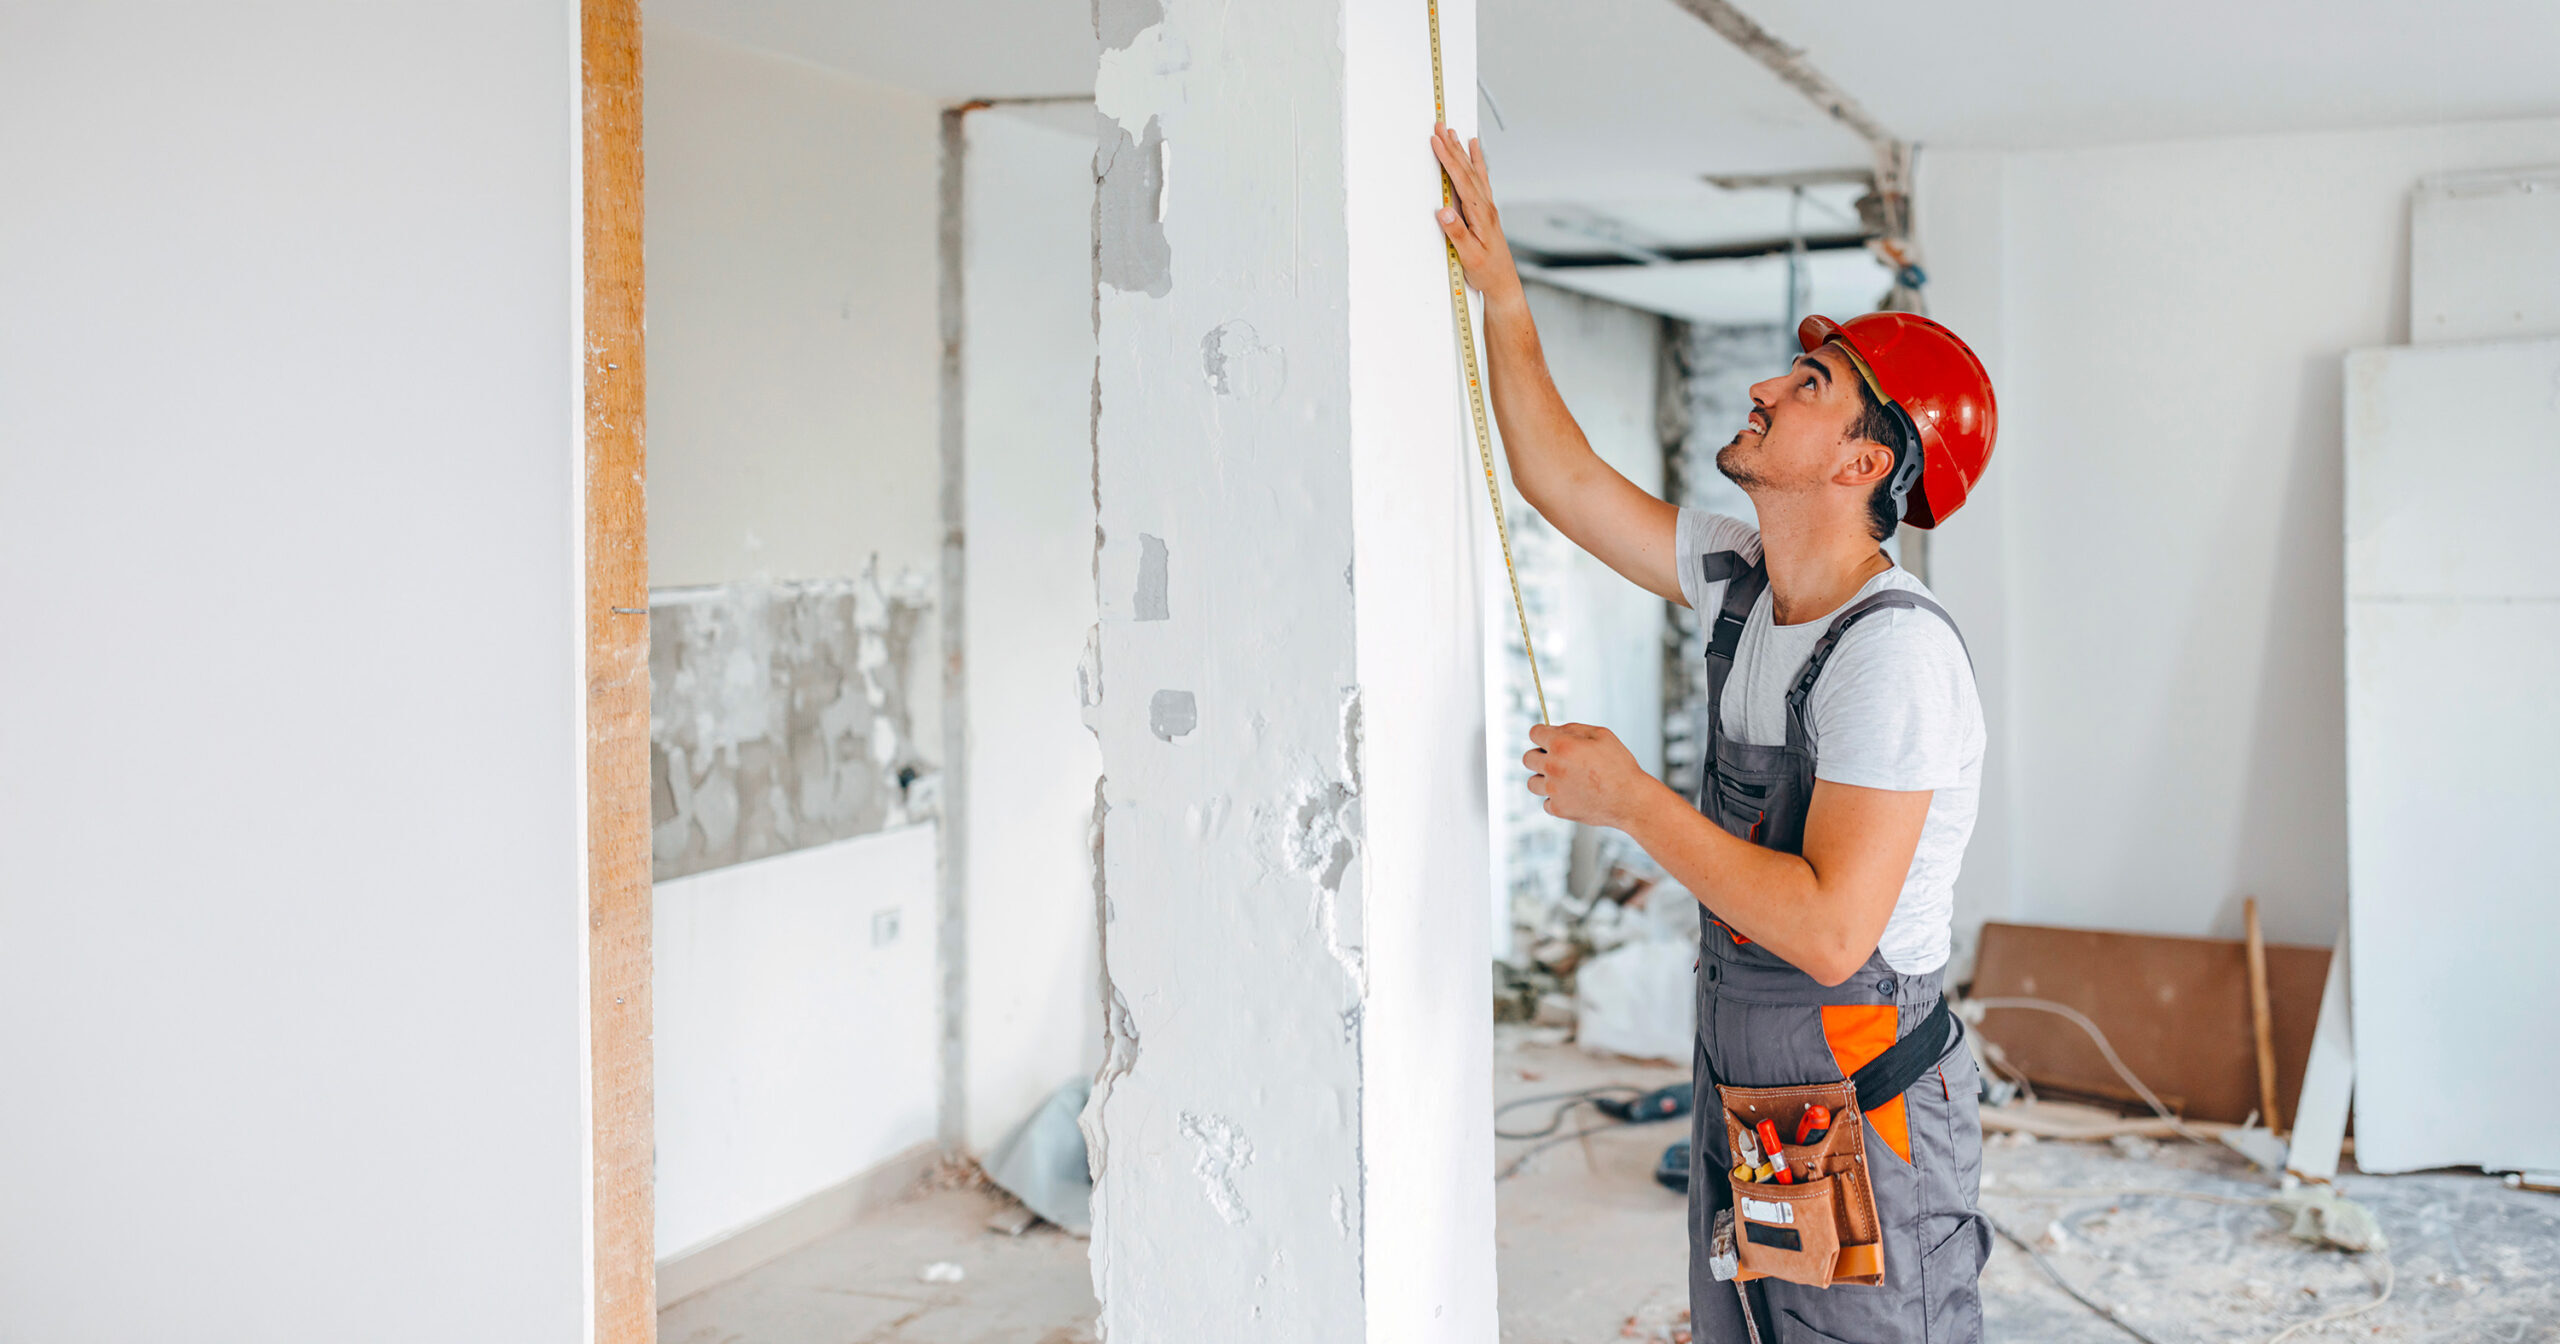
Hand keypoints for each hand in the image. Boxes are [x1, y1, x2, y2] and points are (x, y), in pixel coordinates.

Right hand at [1429, 125, 1521, 306]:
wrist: (1503, 283)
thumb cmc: (1486, 272)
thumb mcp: (1469, 256)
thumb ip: (1457, 233)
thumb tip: (1443, 210)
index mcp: (1480, 214)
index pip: (1461, 180)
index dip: (1447, 159)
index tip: (1436, 141)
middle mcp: (1486, 207)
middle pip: (1467, 170)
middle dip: (1452, 147)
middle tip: (1440, 126)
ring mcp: (1487, 208)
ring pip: (1474, 172)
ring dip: (1463, 151)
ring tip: (1454, 132)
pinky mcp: (1486, 212)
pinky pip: (1481, 179)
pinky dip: (1477, 162)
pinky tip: (1474, 152)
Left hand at [1522, 723, 1658, 829]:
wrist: (1630, 800)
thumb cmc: (1620, 766)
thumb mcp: (1602, 735)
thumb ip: (1574, 728)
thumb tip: (1555, 729)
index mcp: (1562, 746)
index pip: (1534, 733)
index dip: (1542, 733)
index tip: (1547, 738)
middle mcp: (1553, 767)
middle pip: (1527, 758)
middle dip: (1540, 755)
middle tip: (1556, 759)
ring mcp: (1553, 790)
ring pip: (1532, 782)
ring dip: (1543, 778)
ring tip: (1563, 779)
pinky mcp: (1558, 809)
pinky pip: (1546, 802)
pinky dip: (1555, 799)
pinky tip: (1571, 794)